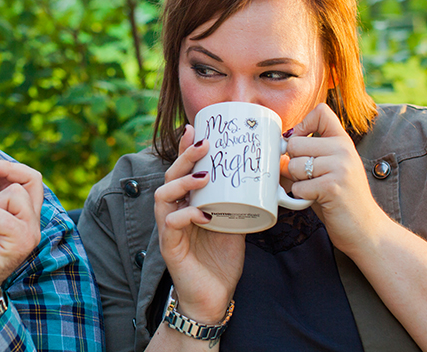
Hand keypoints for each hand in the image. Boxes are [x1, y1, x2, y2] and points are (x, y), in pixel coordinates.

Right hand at [154, 125, 244, 324]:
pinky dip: (186, 216)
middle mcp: (174, 212)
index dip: (186, 149)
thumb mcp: (234, 225)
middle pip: (170, 176)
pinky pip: (171, 224)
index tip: (196, 128)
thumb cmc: (221, 261)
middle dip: (185, 157)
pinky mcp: (169, 247)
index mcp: (187, 203)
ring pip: (162, 196)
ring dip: (182, 183)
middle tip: (202, 144)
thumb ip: (240, 204)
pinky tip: (202, 214)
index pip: (183, 170)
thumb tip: (263, 180)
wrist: (213, 298)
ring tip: (202, 177)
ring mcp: (168, 229)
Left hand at [284, 103, 389, 255]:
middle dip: (293, 163)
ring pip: (293, 165)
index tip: (304, 142)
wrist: (365, 229)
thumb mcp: (326, 169)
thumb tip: (275, 147)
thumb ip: (306, 155)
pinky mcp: (332, 186)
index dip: (303, 125)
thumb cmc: (339, 198)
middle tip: (309, 178)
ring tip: (314, 189)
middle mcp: (343, 149)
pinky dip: (300, 197)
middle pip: (294, 142)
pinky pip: (297, 186)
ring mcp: (340, 167)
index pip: (320, 112)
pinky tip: (317, 200)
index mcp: (342, 141)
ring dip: (296, 182)